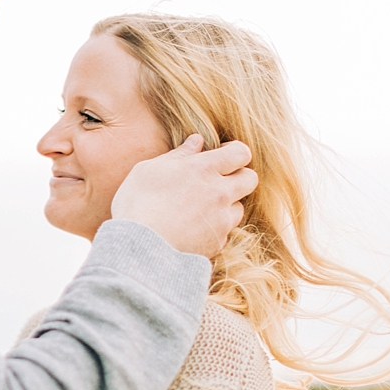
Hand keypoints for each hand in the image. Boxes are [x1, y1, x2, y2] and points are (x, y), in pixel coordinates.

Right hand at [108, 135, 257, 257]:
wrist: (140, 248)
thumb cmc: (138, 203)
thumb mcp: (150, 169)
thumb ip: (179, 155)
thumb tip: (197, 141)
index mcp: (204, 169)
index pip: (241, 153)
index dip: (235, 153)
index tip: (222, 157)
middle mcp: (220, 193)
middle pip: (250, 179)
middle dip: (239, 176)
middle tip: (218, 181)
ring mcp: (222, 220)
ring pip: (239, 207)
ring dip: (227, 205)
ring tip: (201, 209)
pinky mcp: (218, 242)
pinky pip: (225, 232)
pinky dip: (214, 229)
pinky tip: (192, 230)